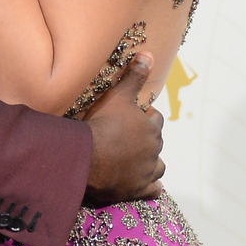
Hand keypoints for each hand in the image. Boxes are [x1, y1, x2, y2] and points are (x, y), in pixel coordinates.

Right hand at [83, 56, 164, 204]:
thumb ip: (134, 77)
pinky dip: (152, 188)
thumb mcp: (118, 96)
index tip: (133, 117)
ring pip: (158, 166)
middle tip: (129, 139)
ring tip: (138, 160)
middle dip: (146, 140)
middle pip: (156, 143)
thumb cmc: (102, 124)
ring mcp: (147, 172)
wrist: (88, 157)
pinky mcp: (137, 190)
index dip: (144, 117)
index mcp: (151, 128)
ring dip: (151, 163)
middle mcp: (154, 150)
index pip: (155, 119)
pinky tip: (149, 186)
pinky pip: (152, 190)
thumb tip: (149, 54)